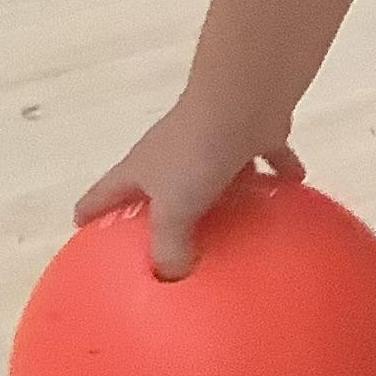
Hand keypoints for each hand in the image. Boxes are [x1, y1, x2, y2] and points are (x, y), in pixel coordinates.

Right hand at [74, 100, 305, 279]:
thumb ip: (168, 247)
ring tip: (232, 230)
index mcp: (142, 169)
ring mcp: (213, 141)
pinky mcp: (252, 132)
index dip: (89, 214)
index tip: (83, 237)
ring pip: (214, 174)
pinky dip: (278, 172)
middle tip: (166, 248)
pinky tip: (292, 191)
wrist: (244, 97)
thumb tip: (168, 278)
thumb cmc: (197, 153)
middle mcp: (173, 154)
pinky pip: (266, 158)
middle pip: (157, 187)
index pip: (102, 194)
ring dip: (222, 196)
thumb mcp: (173, 210)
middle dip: (159, 214)